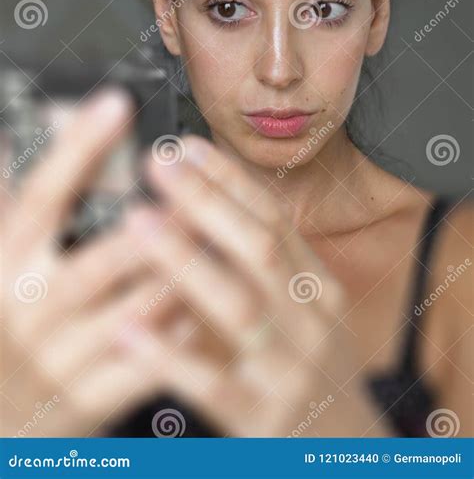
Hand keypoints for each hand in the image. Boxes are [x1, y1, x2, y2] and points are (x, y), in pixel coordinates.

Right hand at [0, 89, 182, 436]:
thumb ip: (6, 196)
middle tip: (200, 189)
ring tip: (224, 235)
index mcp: (5, 261)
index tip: (117, 102)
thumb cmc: (2, 314)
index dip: (79, 149)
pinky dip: (186, 331)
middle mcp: (30, 308)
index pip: (42, 196)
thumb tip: (12, 131)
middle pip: (100, 263)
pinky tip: (213, 300)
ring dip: (185, 272)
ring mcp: (62, 357)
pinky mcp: (91, 397)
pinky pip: (152, 364)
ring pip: (138, 312)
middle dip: (158, 228)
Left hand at [143, 135, 388, 436]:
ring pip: (239, 308)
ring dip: (187, 261)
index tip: (187, 146)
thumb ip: (263, 267)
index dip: (229, 180)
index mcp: (316, 287)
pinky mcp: (262, 419)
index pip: (273, 219)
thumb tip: (204, 204)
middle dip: (207, 201)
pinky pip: (213, 384)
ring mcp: (289, 370)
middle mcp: (310, 321)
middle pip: (259, 249)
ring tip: (140, 222)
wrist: (344, 452)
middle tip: (158, 163)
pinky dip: (170, 353)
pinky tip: (128, 327)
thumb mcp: (303, 313)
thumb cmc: (307, 370)